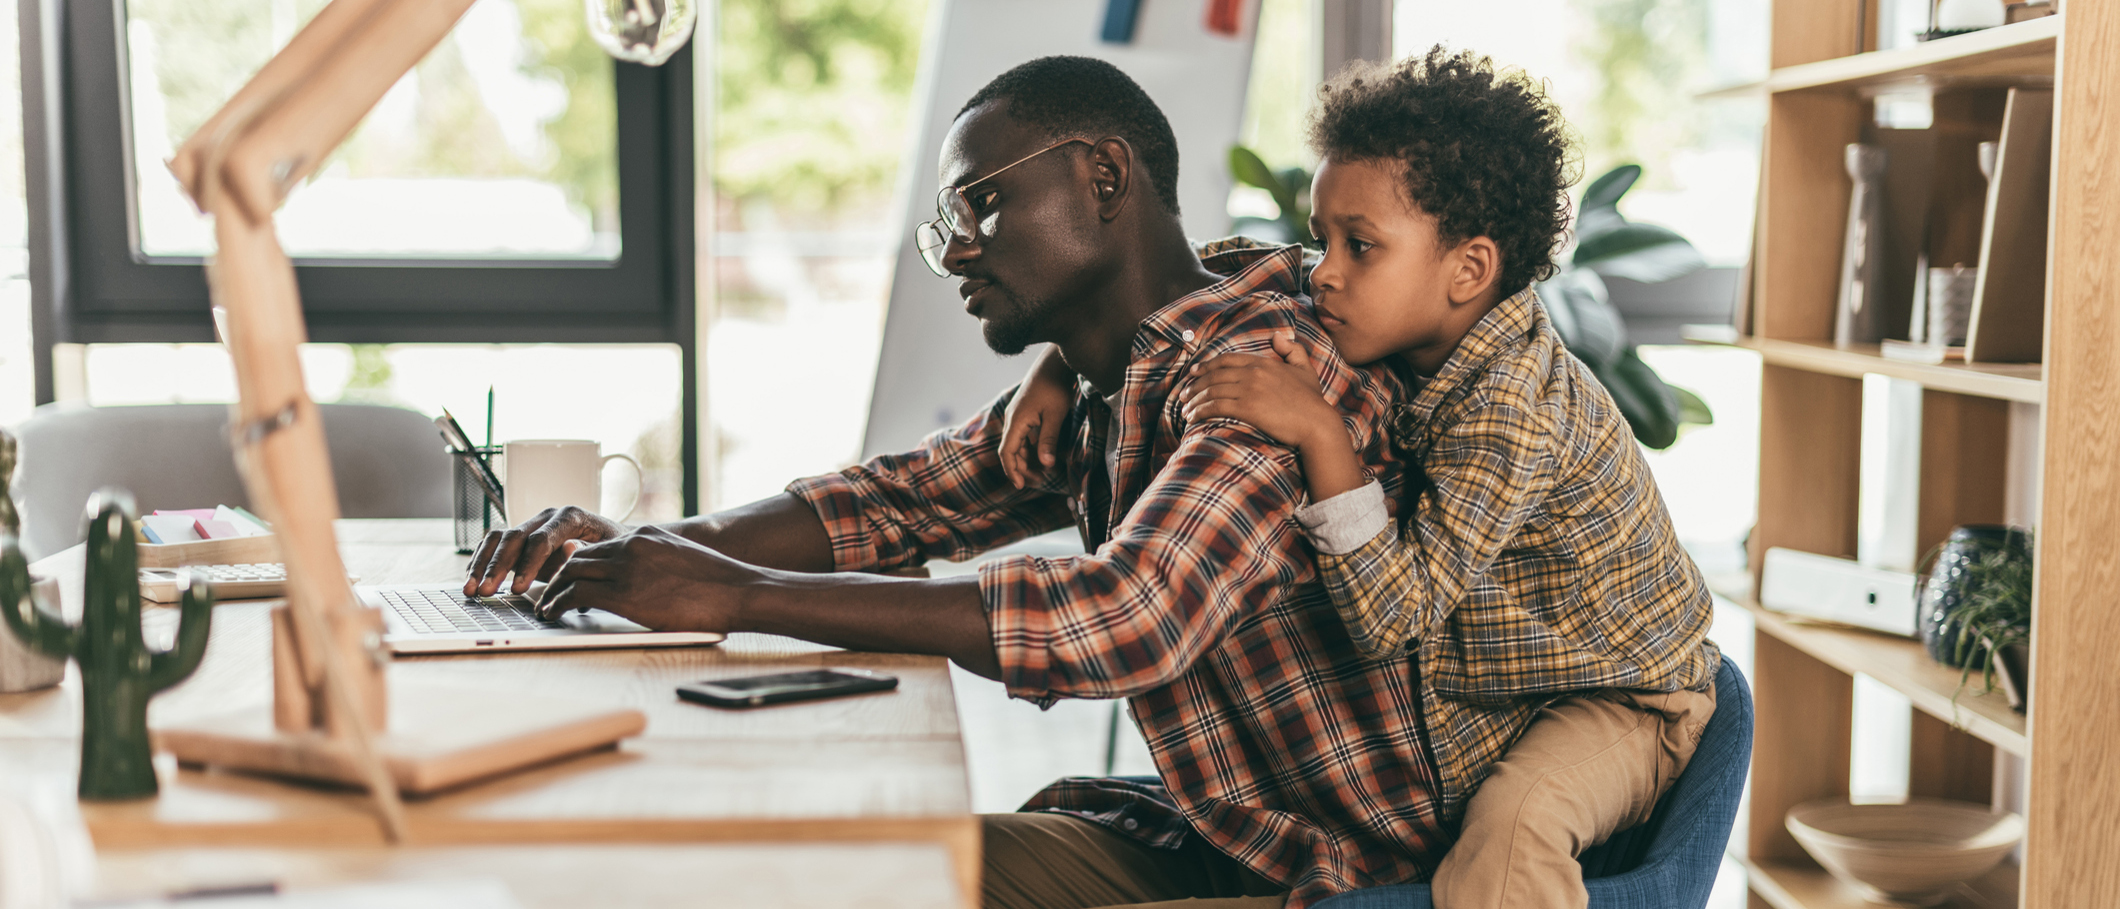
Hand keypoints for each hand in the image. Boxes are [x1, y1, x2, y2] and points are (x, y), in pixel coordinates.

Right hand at [465, 505, 627, 595]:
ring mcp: (532, 524)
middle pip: (515, 538)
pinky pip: (494, 544)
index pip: (542, 539)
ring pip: (499, 539)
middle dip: (499, 567)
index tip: (518, 589)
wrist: (614, 540)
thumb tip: (568, 563)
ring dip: (483, 565)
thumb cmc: (614, 549)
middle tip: (487, 592)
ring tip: (471, 590)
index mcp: (570, 517)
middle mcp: (547, 517)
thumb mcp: (609, 554)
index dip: (528, 565)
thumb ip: (588, 559)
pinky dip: (480, 561)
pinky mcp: (521, 536)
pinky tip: (471, 580)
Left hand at [539, 525, 755, 630]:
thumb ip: (655, 562)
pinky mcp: (625, 593)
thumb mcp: (683, 560)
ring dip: (553, 590)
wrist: (740, 591)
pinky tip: (553, 614)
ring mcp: (627, 567)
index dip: (577, 563)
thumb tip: (644, 582)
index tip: (567, 578)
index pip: (597, 546)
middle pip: (578, 556)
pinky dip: (558, 604)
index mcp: (646, 534)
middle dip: (558, 576)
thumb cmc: (719, 585)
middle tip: (548, 592)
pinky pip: (577, 594)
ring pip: (571, 572)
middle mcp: (631, 544)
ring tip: (545, 607)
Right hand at [999, 346, 1076, 488]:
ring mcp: (1018, 415)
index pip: (1007, 452)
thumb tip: (1046, 465)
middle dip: (1021, 468)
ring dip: (1027, 459)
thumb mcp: (1055, 416)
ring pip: (1017, 443)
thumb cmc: (1055, 388)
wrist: (1054, 364)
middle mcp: (1012, 419)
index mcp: (1016, 421)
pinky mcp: (1025, 412)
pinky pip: (1023, 435)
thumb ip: (1048, 440)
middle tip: (1037, 482)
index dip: (1012, 470)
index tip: (1021, 486)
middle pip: (1011, 450)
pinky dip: (1030, 448)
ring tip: (1042, 472)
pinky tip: (1042, 454)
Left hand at [1181, 331, 1343, 450]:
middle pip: (1214, 374)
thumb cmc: (1312, 401)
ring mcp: (1250, 390)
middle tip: (1183, 394)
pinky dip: (1200, 411)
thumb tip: (1277, 336)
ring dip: (1194, 400)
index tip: (1193, 373)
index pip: (1227, 360)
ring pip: (1211, 390)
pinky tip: (1192, 418)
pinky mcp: (1247, 408)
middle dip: (1194, 384)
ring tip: (1185, 409)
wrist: (1317, 424)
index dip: (1206, 365)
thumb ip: (1293, 350)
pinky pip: (1215, 406)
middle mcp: (1254, 373)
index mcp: (1263, 363)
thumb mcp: (1305, 370)